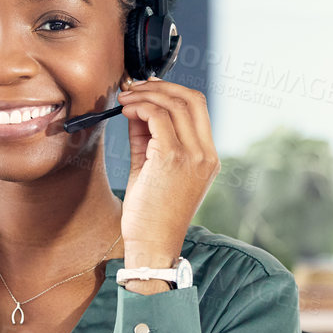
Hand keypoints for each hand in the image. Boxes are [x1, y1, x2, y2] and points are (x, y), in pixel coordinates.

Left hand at [115, 75, 219, 269]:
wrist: (152, 245)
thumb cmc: (151, 213)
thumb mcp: (152, 168)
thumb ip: (148, 137)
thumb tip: (137, 108)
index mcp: (208, 157)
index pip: (197, 107)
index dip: (171, 91)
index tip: (146, 90)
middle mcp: (205, 154)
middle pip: (191, 98)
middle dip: (159, 86)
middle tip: (134, 87)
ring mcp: (192, 156)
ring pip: (174, 103)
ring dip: (145, 95)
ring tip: (125, 99)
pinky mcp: (172, 158)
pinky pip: (158, 117)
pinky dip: (140, 107)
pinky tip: (126, 111)